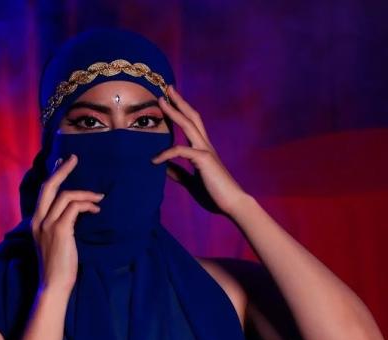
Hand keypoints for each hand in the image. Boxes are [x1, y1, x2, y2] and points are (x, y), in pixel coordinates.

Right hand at [30, 154, 104, 293]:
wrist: (54, 284)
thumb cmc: (58, 266)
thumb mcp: (55, 241)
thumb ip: (60, 225)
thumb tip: (76, 211)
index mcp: (36, 222)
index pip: (43, 192)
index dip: (53, 175)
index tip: (62, 162)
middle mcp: (38, 220)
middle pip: (49, 186)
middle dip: (62, 170)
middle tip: (74, 158)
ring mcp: (47, 224)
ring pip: (65, 195)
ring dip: (85, 194)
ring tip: (99, 198)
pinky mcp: (60, 230)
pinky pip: (74, 208)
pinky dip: (87, 205)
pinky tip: (96, 210)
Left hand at [151, 84, 246, 217]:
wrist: (233, 204)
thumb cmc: (215, 194)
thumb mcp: (191, 183)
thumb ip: (179, 174)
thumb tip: (164, 167)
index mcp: (203, 150)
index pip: (191, 125)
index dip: (181, 112)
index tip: (169, 101)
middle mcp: (206, 146)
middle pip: (192, 117)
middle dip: (179, 102)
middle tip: (167, 88)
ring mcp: (206, 150)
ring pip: (189, 125)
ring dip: (174, 112)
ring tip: (161, 101)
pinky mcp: (204, 159)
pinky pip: (181, 151)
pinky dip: (166, 154)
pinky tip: (154, 160)